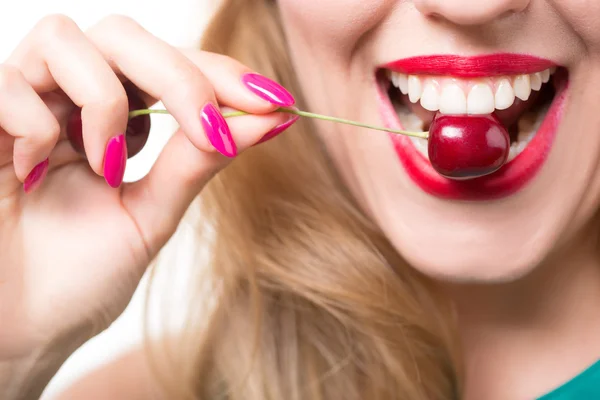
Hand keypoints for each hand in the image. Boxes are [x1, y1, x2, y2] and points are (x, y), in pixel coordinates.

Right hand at [0, 13, 294, 380]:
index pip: (169, 65)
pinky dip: (40, 126)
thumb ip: (197, 162)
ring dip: (105, 103)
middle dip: (179, 76)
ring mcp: (18, 105)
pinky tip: (39, 176)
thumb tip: (268, 120)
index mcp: (111, 119)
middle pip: (123, 35)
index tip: (274, 103)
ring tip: (106, 167)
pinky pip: (8, 87)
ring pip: (67, 40)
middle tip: (208, 129)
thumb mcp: (150, 215)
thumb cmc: (78, 278)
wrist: (14, 332)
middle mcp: (66, 101)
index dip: (221, 75)